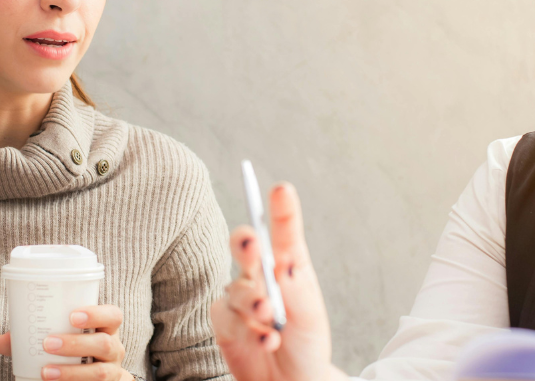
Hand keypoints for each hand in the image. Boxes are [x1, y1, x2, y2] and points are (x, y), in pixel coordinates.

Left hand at [0, 304, 131, 380]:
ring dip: (72, 372)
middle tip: (48, 344)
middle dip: (76, 344)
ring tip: (45, 372)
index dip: (96, 314)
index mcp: (106, 329)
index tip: (72, 316)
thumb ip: (33, 338)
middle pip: (105, 344)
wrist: (96, 378)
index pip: (113, 316)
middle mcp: (114, 350)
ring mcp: (113, 372)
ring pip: (100, 373)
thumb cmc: (76, 350)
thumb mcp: (62, 339)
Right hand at [211, 183, 347, 380]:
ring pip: (236, 289)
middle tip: (255, 246)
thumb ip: (296, 290)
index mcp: (288, 266)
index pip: (284, 233)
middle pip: (245, 246)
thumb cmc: (305, 344)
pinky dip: (248, 331)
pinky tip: (266, 341)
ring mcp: (239, 298)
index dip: (281, 210)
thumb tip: (283, 263)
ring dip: (253, 303)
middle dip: (246, 244)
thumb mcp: (310, 317)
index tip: (281, 190)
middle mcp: (260, 275)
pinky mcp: (224, 323)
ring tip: (270, 319)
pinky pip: (227, 319)